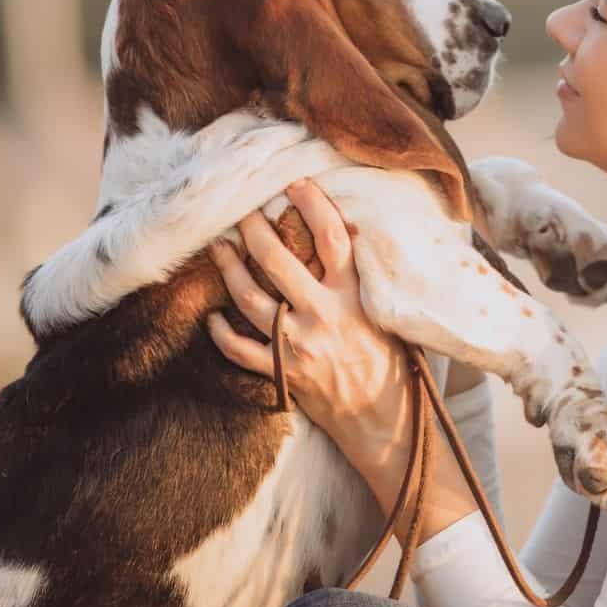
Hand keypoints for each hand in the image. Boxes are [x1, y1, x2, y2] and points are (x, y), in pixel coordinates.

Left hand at [206, 179, 480, 542]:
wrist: (385, 422)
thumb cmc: (393, 364)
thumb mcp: (388, 314)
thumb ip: (363, 280)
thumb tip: (347, 237)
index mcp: (356, 295)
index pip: (332, 237)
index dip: (313, 205)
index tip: (296, 184)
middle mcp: (325, 314)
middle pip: (279, 260)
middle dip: (254, 231)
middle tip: (242, 212)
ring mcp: (299, 344)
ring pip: (251, 300)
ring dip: (230, 271)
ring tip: (219, 250)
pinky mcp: (283, 372)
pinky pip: (240, 350)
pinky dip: (222, 333)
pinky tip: (213, 318)